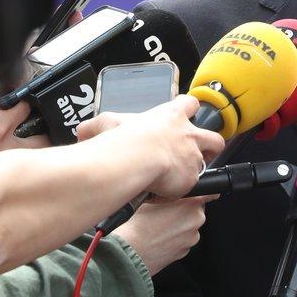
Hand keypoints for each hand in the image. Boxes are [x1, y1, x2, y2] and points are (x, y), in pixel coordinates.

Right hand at [0, 85, 48, 187]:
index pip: (24, 106)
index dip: (24, 100)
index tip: (20, 101)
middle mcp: (7, 151)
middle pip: (43, 135)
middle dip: (39, 128)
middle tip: (28, 124)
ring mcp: (9, 170)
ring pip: (39, 157)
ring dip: (37, 148)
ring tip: (24, 144)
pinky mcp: (6, 184)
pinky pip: (26, 173)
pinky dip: (27, 166)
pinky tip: (15, 163)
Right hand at [77, 95, 223, 198]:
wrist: (138, 158)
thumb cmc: (125, 138)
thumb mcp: (108, 123)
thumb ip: (96, 126)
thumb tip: (82, 132)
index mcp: (172, 115)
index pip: (190, 104)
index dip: (190, 110)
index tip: (188, 115)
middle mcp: (188, 133)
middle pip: (213, 136)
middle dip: (211, 144)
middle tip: (201, 151)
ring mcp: (193, 156)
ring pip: (207, 162)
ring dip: (196, 169)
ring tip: (182, 176)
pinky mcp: (192, 177)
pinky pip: (191, 186)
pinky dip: (180, 190)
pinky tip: (167, 192)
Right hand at [115, 196, 215, 275]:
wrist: (132, 252)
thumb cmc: (140, 225)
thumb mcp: (154, 199)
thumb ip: (171, 194)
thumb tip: (175, 192)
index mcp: (191, 204)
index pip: (208, 194)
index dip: (201, 193)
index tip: (197, 194)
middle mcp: (196, 221)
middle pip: (196, 210)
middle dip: (185, 209)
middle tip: (167, 210)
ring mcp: (192, 238)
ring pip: (190, 226)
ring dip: (180, 225)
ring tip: (161, 226)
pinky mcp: (186, 251)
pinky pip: (184, 240)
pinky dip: (176, 238)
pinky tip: (161, 237)